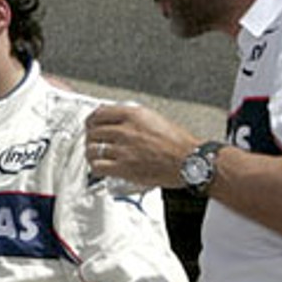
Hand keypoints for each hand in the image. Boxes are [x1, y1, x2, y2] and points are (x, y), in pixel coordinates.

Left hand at [84, 104, 198, 191]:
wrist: (190, 162)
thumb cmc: (179, 143)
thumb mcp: (155, 119)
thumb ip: (133, 119)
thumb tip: (116, 120)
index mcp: (133, 115)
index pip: (99, 113)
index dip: (91, 120)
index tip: (90, 125)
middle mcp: (126, 130)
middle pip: (93, 131)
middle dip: (91, 137)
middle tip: (93, 143)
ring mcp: (124, 149)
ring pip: (92, 149)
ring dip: (91, 153)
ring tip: (96, 156)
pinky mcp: (124, 167)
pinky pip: (98, 167)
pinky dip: (96, 168)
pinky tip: (100, 168)